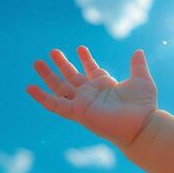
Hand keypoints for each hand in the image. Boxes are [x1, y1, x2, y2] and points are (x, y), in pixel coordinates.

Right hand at [26, 46, 156, 145]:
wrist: (142, 124)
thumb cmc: (144, 105)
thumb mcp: (141, 79)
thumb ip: (137, 65)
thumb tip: (138, 51)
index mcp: (105, 85)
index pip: (91, 70)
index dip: (85, 59)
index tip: (80, 48)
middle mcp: (92, 93)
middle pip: (72, 76)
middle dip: (62, 64)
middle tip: (52, 51)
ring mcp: (83, 102)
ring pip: (60, 88)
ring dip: (48, 75)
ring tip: (37, 62)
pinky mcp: (77, 112)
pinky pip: (55, 105)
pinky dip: (42, 97)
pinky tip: (29, 87)